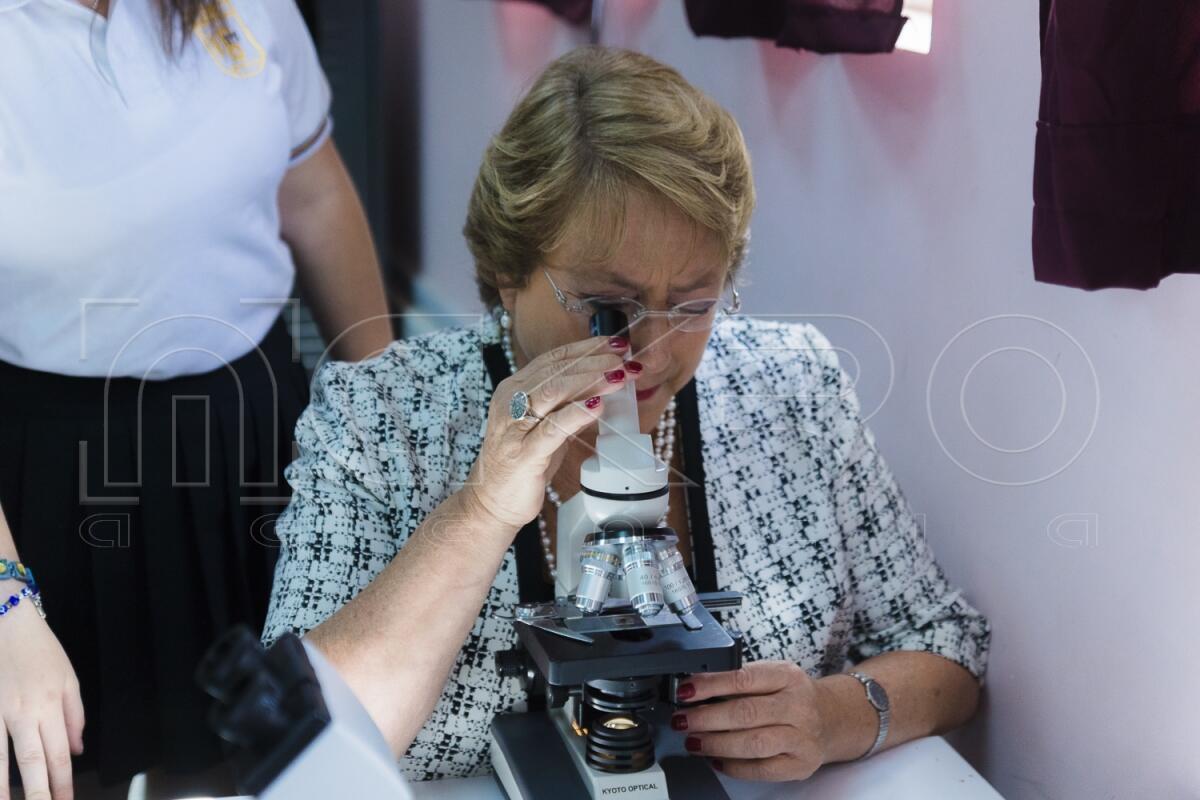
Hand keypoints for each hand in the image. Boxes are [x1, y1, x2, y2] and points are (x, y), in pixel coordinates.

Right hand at [0, 599, 84, 799]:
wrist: (4, 622)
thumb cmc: (38, 650)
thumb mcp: (68, 677)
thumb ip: (74, 716)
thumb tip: (77, 749)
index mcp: (49, 706)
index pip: (58, 755)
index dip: (62, 784)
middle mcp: (21, 714)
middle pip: (31, 763)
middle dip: (37, 795)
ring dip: (2, 789)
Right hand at [463, 333, 634, 529]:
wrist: (491, 501)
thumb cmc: (521, 461)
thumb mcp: (545, 425)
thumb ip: (567, 405)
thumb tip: (603, 388)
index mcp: (514, 389)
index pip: (553, 358)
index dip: (586, 347)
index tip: (616, 342)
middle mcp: (510, 401)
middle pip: (555, 370)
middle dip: (594, 361)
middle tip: (624, 358)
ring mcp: (514, 427)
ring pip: (553, 392)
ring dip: (590, 380)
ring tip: (618, 376)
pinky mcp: (523, 454)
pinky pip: (553, 428)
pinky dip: (577, 413)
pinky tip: (599, 404)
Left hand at [672, 661, 828, 781]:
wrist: (831, 719)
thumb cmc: (793, 696)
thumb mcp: (773, 676)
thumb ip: (740, 680)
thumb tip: (696, 688)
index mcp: (787, 676)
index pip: (744, 678)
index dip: (710, 685)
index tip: (686, 691)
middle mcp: (798, 706)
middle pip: (746, 713)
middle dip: (706, 718)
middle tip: (683, 720)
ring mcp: (802, 737)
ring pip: (753, 743)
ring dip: (716, 743)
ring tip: (694, 741)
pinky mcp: (800, 765)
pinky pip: (762, 769)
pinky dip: (734, 767)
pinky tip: (716, 760)